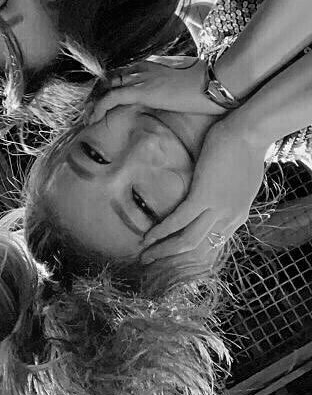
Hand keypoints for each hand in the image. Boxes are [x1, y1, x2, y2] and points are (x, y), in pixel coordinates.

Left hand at [89, 57, 224, 123]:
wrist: (217, 82)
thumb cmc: (208, 84)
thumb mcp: (184, 82)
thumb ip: (170, 86)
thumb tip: (169, 96)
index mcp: (152, 64)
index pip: (121, 73)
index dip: (108, 86)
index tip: (102, 100)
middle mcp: (142, 67)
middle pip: (109, 78)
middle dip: (96, 94)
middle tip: (88, 110)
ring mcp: (141, 78)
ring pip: (106, 87)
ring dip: (94, 103)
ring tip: (88, 118)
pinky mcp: (141, 91)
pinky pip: (111, 98)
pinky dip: (99, 108)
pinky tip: (94, 120)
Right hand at [139, 120, 266, 269]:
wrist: (248, 132)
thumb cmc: (244, 148)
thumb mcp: (238, 181)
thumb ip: (226, 195)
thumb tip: (210, 196)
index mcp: (237, 215)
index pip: (211, 245)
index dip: (189, 255)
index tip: (171, 257)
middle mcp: (228, 218)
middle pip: (198, 250)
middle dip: (173, 259)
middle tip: (152, 262)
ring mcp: (217, 209)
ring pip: (187, 242)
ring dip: (163, 251)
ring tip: (145, 256)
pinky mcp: (203, 197)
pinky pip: (178, 221)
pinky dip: (161, 231)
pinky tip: (147, 237)